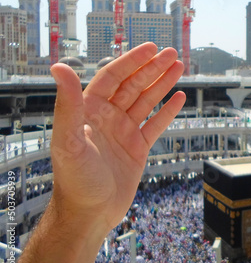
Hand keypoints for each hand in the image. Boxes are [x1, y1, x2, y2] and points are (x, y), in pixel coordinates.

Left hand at [50, 43, 184, 232]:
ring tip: (179, 69)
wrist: (89, 214)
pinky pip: (155, 124)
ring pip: (146, 102)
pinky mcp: (136, 149)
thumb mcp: (69, 141)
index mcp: (89, 111)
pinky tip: (179, 98)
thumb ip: (67, 104)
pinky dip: (168, 112)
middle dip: (153, 69)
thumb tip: (59, 67)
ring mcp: (123, 132)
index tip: (151, 48)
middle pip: (133, 85)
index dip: (132, 61)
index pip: (113, 77)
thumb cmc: (75, 181)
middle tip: (172, 54)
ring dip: (162, 85)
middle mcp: (107, 117)